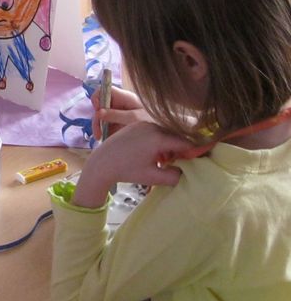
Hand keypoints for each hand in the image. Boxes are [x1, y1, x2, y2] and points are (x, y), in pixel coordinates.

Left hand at [72, 122, 195, 208]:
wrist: (102, 162)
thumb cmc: (127, 171)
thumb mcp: (153, 177)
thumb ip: (175, 176)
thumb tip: (189, 173)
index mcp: (158, 137)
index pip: (185, 143)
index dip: (193, 152)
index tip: (199, 161)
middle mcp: (151, 125)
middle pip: (175, 136)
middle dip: (181, 149)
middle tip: (182, 163)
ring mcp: (142, 123)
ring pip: (165, 133)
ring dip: (170, 145)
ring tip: (167, 161)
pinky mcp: (135, 124)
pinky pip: (154, 130)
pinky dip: (159, 140)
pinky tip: (156, 154)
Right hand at [91, 84, 151, 140]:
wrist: (165, 134)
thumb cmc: (152, 122)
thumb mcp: (133, 119)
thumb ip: (115, 115)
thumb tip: (98, 112)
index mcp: (124, 97)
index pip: (105, 89)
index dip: (98, 97)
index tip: (97, 110)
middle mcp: (119, 103)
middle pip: (100, 105)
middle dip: (97, 117)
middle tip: (98, 132)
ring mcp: (117, 113)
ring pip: (100, 116)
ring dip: (98, 126)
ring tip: (100, 137)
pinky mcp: (117, 123)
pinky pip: (105, 125)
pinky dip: (102, 131)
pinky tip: (103, 138)